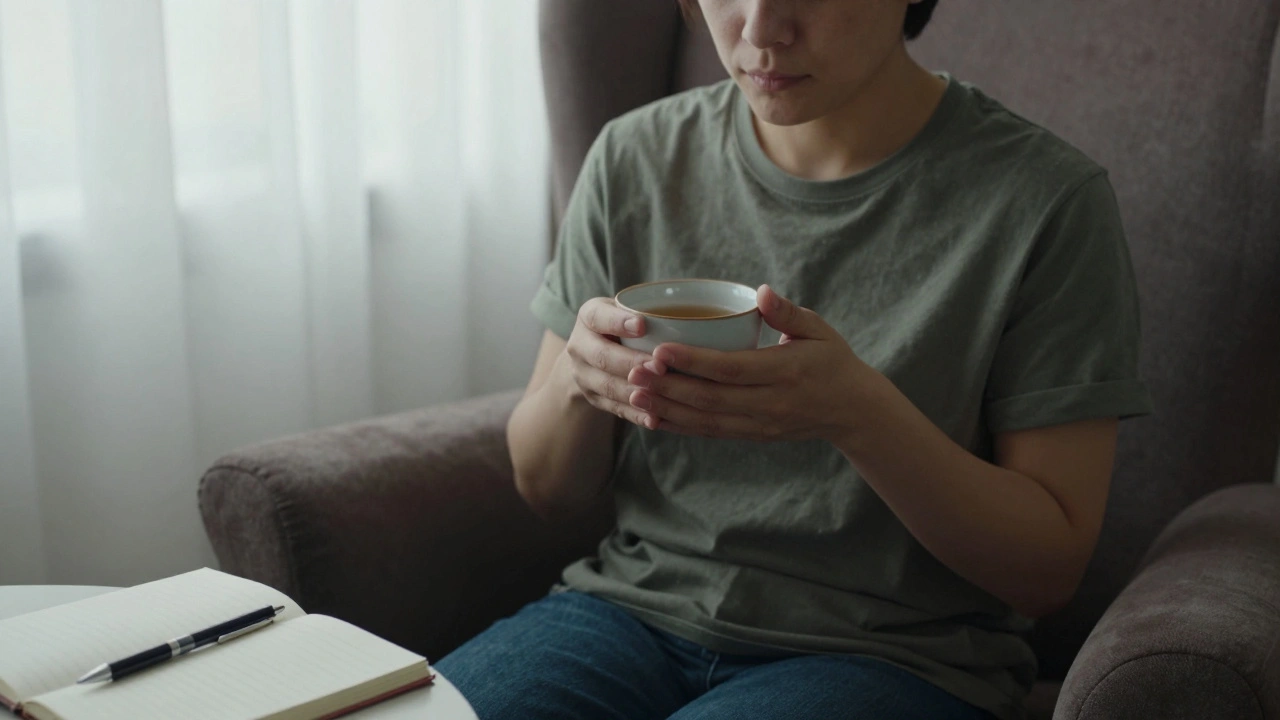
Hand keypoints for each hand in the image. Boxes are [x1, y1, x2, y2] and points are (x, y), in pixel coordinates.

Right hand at [563, 297, 668, 430]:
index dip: (618, 322)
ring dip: (635, 392)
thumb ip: (647, 309)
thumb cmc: (623, 324)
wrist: (592, 352)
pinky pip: (615, 408)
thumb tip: (690, 316)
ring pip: (608, 386)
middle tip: (660, 367)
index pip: (599, 317)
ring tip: (661, 394)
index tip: (642, 325)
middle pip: (602, 356)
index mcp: (588, 316)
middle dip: (632, 363)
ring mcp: (583, 375)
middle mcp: (579, 345)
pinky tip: (654, 418)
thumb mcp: (627, 309)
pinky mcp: (593, 398)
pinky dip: (636, 414)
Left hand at [625, 285, 880, 443]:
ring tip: (634, 393)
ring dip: (667, 408)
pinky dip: (680, 426)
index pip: (731, 368)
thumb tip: (762, 292)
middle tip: (633, 371)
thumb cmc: (832, 360)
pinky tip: (653, 416)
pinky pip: (711, 433)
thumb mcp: (819, 329)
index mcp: (785, 372)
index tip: (660, 350)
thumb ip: (787, 312)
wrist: (852, 410)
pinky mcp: (753, 435)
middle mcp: (770, 403)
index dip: (693, 361)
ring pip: (705, 420)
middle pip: (710, 398)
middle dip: (668, 386)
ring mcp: (760, 424)